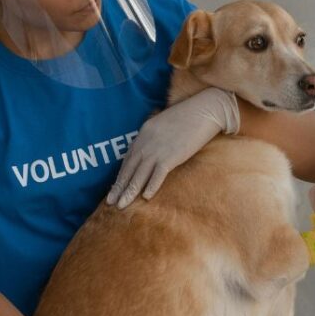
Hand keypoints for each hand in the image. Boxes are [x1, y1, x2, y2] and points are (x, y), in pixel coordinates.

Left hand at [107, 88, 239, 207]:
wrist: (203, 110)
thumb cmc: (188, 116)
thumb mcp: (164, 124)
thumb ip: (154, 137)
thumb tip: (151, 151)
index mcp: (143, 134)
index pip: (128, 159)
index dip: (121, 176)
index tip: (115, 189)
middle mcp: (146, 143)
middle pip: (129, 169)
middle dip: (119, 187)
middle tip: (110, 202)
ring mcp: (158, 149)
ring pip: (140, 174)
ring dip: (130, 191)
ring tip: (122, 205)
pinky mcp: (171, 155)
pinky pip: (158, 174)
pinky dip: (151, 186)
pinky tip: (146, 197)